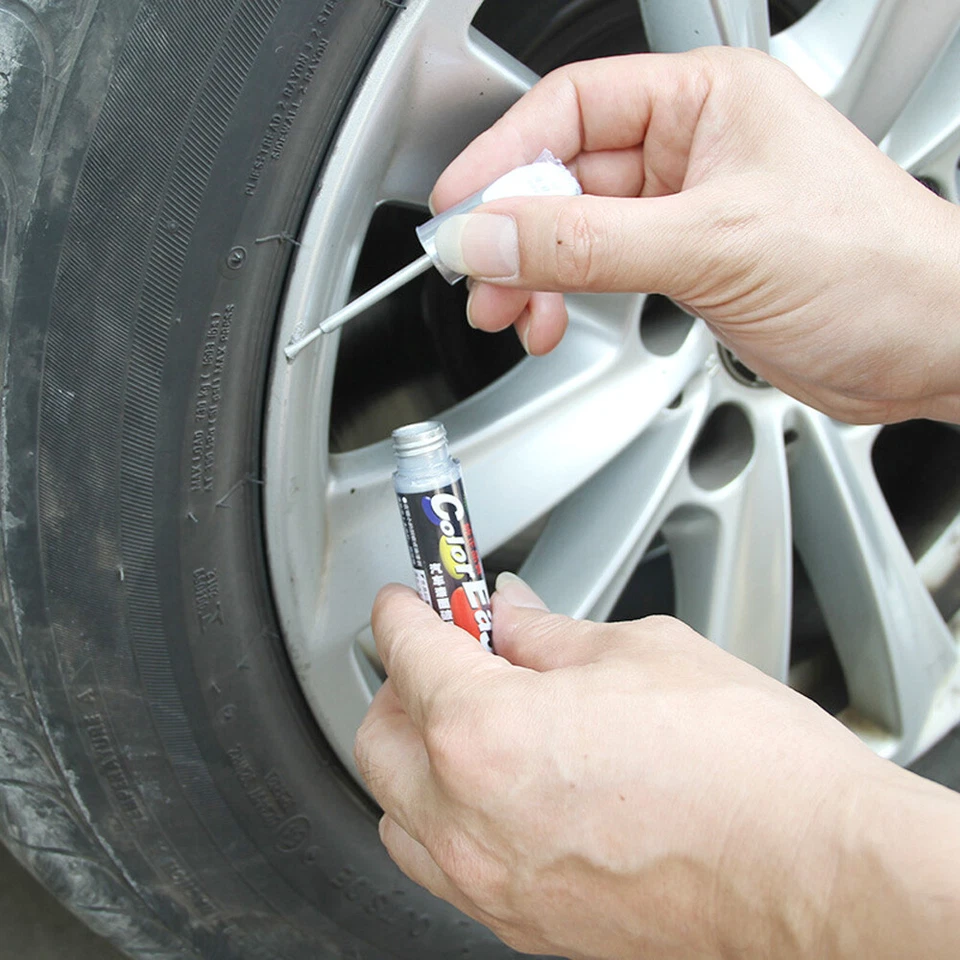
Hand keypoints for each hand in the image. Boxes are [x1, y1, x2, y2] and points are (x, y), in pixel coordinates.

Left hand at [354, 576, 959, 959]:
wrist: (815, 873)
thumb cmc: (745, 767)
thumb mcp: (638, 652)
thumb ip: (550, 634)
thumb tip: (511, 618)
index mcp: (485, 732)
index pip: (408, 653)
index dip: (403, 611)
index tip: (408, 600)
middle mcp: (469, 819)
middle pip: (378, 738)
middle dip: (401, 683)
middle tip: (448, 653)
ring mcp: (492, 884)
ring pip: (398, 813)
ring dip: (416, 757)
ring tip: (469, 722)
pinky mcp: (525, 926)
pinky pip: (445, 865)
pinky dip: (447, 818)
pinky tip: (499, 789)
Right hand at [431, 48, 959, 423]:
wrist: (929, 345)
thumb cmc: (872, 268)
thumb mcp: (710, 245)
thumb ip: (586, 244)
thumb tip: (489, 235)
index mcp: (707, 100)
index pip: (572, 108)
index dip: (504, 159)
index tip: (456, 209)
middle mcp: (694, 148)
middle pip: (566, 175)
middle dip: (515, 231)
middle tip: (478, 277)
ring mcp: (687, 210)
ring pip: (578, 230)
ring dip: (534, 272)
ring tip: (511, 313)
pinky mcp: (688, 265)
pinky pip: (603, 271)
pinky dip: (568, 297)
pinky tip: (554, 321)